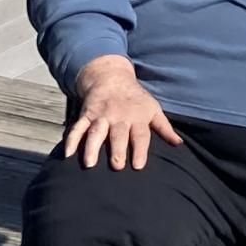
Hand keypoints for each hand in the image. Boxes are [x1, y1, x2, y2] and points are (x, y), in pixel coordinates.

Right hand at [66, 55, 182, 169]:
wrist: (111, 78)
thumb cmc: (136, 99)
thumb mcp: (153, 109)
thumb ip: (165, 128)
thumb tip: (178, 144)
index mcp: (137, 117)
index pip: (140, 135)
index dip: (140, 150)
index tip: (138, 166)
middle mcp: (119, 117)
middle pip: (118, 134)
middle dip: (117, 150)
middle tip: (116, 167)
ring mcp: (101, 116)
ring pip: (96, 132)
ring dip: (92, 147)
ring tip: (89, 164)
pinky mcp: (86, 115)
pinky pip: (77, 127)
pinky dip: (71, 140)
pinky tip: (67, 154)